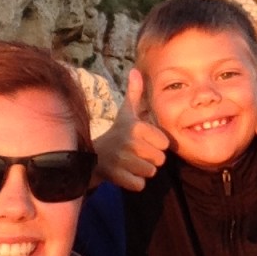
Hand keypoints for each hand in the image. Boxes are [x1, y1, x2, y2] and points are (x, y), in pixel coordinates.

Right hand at [91, 68, 169, 190]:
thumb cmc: (116, 132)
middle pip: (160, 160)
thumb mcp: (126, 113)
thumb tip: (136, 71)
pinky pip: (140, 185)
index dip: (157, 144)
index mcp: (136, 127)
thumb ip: (135, 93)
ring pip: (150, 173)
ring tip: (131, 163)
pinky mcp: (117, 178)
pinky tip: (126, 174)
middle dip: (151, 159)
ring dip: (143, 171)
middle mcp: (130, 143)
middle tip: (137, 153)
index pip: (165, 143)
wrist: (91, 155)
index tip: (145, 141)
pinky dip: (135, 182)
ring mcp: (123, 161)